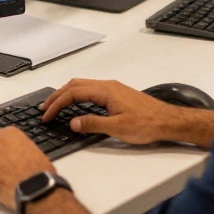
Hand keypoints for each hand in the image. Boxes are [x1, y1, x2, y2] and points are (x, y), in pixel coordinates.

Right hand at [39, 79, 187, 144]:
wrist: (168, 121)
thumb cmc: (147, 124)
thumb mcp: (117, 128)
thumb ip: (93, 124)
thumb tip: (73, 122)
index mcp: (105, 91)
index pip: (73, 93)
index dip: (57, 104)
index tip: (47, 115)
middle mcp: (107, 86)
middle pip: (74, 85)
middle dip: (57, 96)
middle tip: (45, 108)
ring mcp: (113, 88)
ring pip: (82, 85)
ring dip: (67, 94)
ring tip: (56, 105)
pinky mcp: (117, 94)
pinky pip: (91, 89)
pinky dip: (77, 95)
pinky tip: (76, 104)